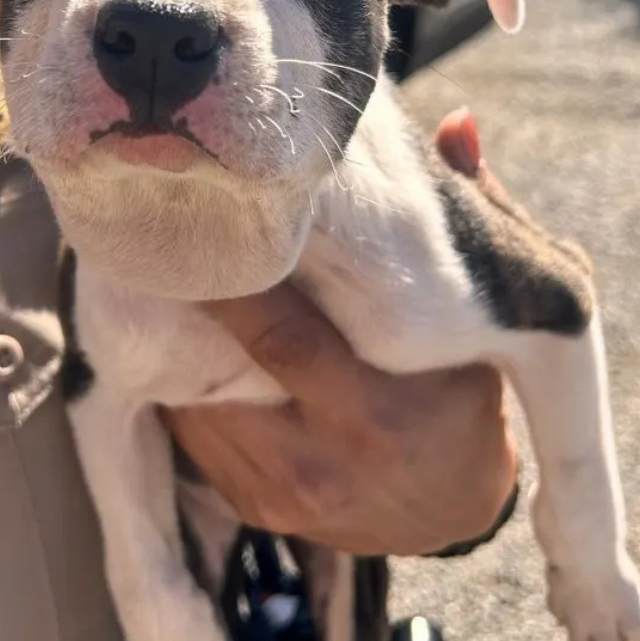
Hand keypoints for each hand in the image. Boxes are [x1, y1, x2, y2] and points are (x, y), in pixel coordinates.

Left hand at [160, 109, 517, 555]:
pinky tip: (178, 333)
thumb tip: (457, 122)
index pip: (282, 337)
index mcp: (377, 416)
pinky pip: (194, 432)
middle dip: (189, 296)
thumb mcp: (480, 325)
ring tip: (159, 270)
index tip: (205, 215)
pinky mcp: (250, 506)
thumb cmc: (465, 399)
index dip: (233, 278)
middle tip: (162, 229)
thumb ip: (471, 223)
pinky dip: (184, 381)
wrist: (453, 518)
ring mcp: (278, 493)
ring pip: (195, 399)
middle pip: (224, 365)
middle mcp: (320, 463)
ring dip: (175, 337)